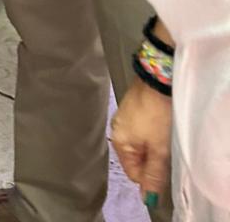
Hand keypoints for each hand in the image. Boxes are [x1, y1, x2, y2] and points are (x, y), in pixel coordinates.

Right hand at [110, 77, 171, 203]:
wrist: (156, 79)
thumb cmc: (156, 116)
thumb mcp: (158, 149)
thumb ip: (153, 175)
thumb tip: (147, 199)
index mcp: (118, 142)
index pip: (133, 173)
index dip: (149, 174)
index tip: (162, 164)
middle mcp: (115, 130)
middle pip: (134, 158)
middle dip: (149, 159)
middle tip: (163, 149)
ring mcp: (121, 117)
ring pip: (138, 143)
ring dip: (150, 145)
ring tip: (162, 135)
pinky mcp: (129, 107)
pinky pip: (138, 130)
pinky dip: (149, 132)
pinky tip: (158, 124)